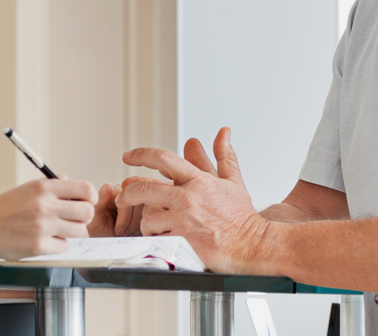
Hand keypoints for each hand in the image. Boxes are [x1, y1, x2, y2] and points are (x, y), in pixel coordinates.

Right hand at [0, 178, 96, 259]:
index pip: (85, 189)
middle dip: (83, 216)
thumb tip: (75, 186)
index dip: (89, 197)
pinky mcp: (38, 246)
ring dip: (70, 231)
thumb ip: (52, 186)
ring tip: (56, 229)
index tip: (85, 202)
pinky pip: (63, 247)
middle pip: (87, 212)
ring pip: (78, 231)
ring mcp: (42, 227)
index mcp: (43, 187)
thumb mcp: (26, 189)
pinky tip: (44, 239)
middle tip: (73, 218)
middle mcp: (44, 205)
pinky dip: (57, 245)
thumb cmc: (3, 209)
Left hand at [88, 177, 163, 236]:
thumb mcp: (96, 223)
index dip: (123, 214)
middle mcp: (128, 192)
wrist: (115, 250)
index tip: (118, 230)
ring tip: (129, 234)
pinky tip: (139, 233)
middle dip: (132, 221)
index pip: (125, 193)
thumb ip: (99, 205)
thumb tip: (108, 187)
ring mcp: (140, 199)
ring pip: (149, 207)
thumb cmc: (103, 236)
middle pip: (139, 199)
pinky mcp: (151, 208)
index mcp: (113, 191)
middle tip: (124, 233)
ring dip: (139, 225)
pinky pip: (157, 214)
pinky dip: (149, 227)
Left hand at [116, 127, 268, 273]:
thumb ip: (224, 156)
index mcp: (198, 181)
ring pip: (147, 216)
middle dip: (128, 193)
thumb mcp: (233, 182)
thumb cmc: (241, 217)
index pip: (163, 158)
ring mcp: (183, 220)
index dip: (141, 155)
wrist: (253, 245)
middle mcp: (188, 198)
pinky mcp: (182, 241)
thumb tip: (224, 132)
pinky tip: (164, 238)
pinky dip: (156, 238)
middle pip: (144, 188)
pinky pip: (156, 237)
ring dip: (146, 221)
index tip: (128, 156)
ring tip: (155, 225)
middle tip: (124, 197)